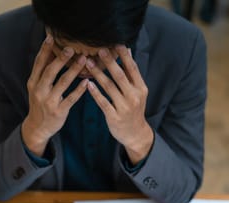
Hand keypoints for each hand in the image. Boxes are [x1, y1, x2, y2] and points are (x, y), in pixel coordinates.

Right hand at [22, 35, 87, 156]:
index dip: (45, 50)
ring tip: (84, 59)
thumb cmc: (40, 103)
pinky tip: (87, 82)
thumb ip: (43, 72)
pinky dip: (79, 90)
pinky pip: (71, 99)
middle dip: (61, 58)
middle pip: (50, 71)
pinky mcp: (59, 111)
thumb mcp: (37, 87)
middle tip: (72, 48)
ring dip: (74, 70)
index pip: (39, 63)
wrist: (38, 127)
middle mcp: (39, 91)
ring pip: (62, 83)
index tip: (52, 37)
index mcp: (33, 82)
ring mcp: (49, 101)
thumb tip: (51, 52)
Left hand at [86, 45, 153, 164]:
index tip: (114, 43)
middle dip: (109, 62)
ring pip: (109, 87)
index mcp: (140, 88)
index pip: (132, 68)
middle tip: (98, 49)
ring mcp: (124, 107)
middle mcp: (134, 96)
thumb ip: (132, 73)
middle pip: (120, 75)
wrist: (135, 133)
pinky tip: (88, 84)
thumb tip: (128, 51)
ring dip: (98, 74)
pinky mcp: (114, 116)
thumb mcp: (138, 91)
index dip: (123, 55)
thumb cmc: (134, 109)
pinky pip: (103, 102)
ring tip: (88, 63)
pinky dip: (95, 92)